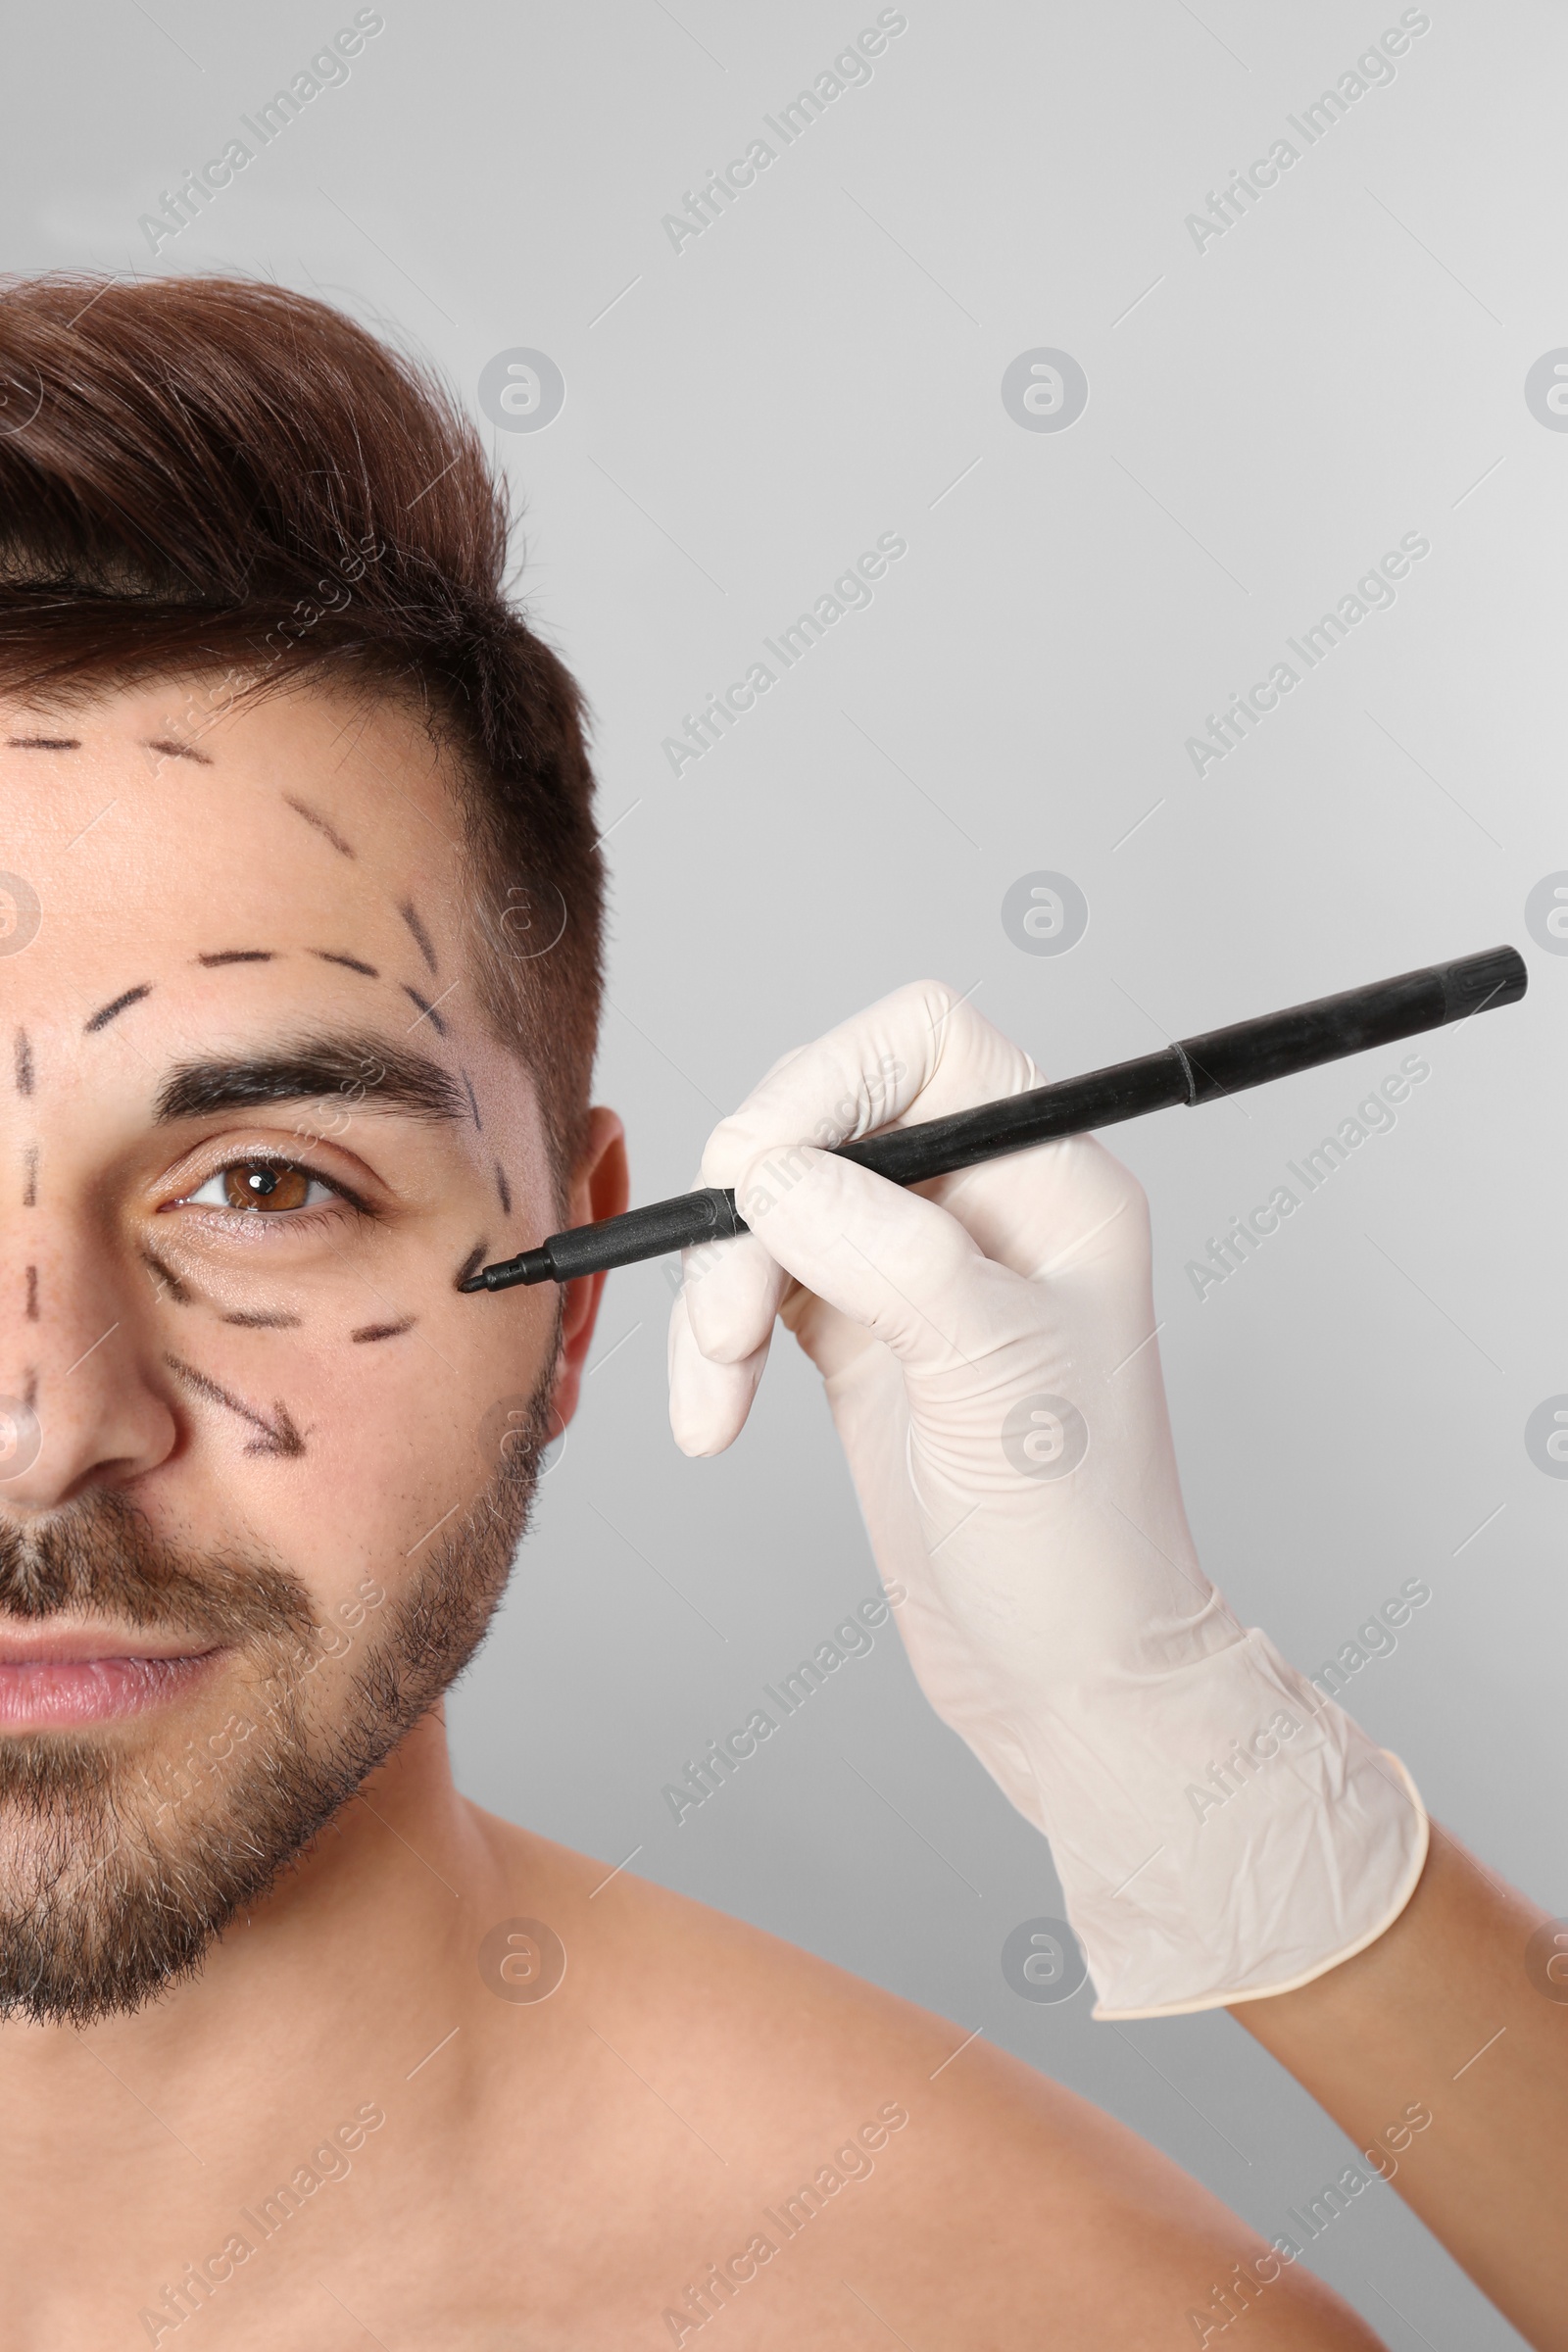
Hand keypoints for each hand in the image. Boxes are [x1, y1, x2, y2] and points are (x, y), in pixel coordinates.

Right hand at [666, 982, 1425, 2016]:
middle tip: (726, 1311)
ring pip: (774, 1203)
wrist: (1065, 1674)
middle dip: (751, 1202)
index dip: (828, 1077)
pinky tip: (713, 1414)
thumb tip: (771, 1170)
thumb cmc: (1076, 1538)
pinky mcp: (859, 1335)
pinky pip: (756, 1285)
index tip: (759, 1168)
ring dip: (719, 1287)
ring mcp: (914, 1269)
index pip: (926, 1042)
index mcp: (1053, 1181)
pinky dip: (716, 1337)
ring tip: (715, 1391)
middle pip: (825, 1116)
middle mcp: (983, 1206)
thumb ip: (887, 1251)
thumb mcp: (995, 1378)